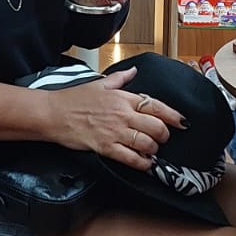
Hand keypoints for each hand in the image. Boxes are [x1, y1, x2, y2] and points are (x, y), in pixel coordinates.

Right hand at [42, 64, 186, 170]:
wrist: (53, 113)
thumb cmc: (73, 99)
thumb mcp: (99, 83)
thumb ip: (120, 78)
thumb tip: (134, 71)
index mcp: (123, 98)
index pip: (156, 106)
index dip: (173, 116)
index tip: (182, 122)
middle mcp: (123, 114)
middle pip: (157, 127)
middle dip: (164, 135)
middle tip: (162, 138)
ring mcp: (115, 132)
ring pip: (147, 143)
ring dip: (153, 149)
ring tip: (152, 151)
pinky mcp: (106, 147)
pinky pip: (131, 158)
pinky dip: (142, 163)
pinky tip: (145, 164)